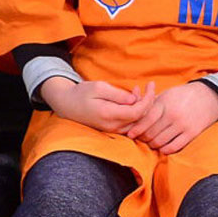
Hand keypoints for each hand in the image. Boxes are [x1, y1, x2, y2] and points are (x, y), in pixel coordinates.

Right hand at [39, 76, 157, 132]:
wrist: (67, 105)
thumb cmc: (82, 93)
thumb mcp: (98, 87)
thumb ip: (118, 94)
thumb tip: (135, 99)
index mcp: (108, 114)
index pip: (137, 112)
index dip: (148, 100)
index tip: (150, 86)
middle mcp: (112, 126)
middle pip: (141, 119)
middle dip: (148, 103)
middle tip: (146, 87)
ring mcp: (113, 130)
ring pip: (138, 123)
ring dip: (143, 109)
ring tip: (138, 92)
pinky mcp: (113, 130)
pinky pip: (131, 124)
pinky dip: (137, 114)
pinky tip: (133, 101)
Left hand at [123, 81, 217, 153]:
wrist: (208, 97)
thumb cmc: (181, 96)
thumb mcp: (165, 94)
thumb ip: (149, 103)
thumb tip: (131, 108)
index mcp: (164, 103)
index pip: (146, 119)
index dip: (137, 129)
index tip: (130, 135)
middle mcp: (173, 114)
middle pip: (151, 132)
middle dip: (143, 138)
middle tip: (140, 140)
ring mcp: (183, 124)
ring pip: (161, 141)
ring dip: (153, 145)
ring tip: (150, 143)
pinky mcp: (192, 133)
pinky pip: (174, 146)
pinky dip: (165, 150)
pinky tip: (162, 148)